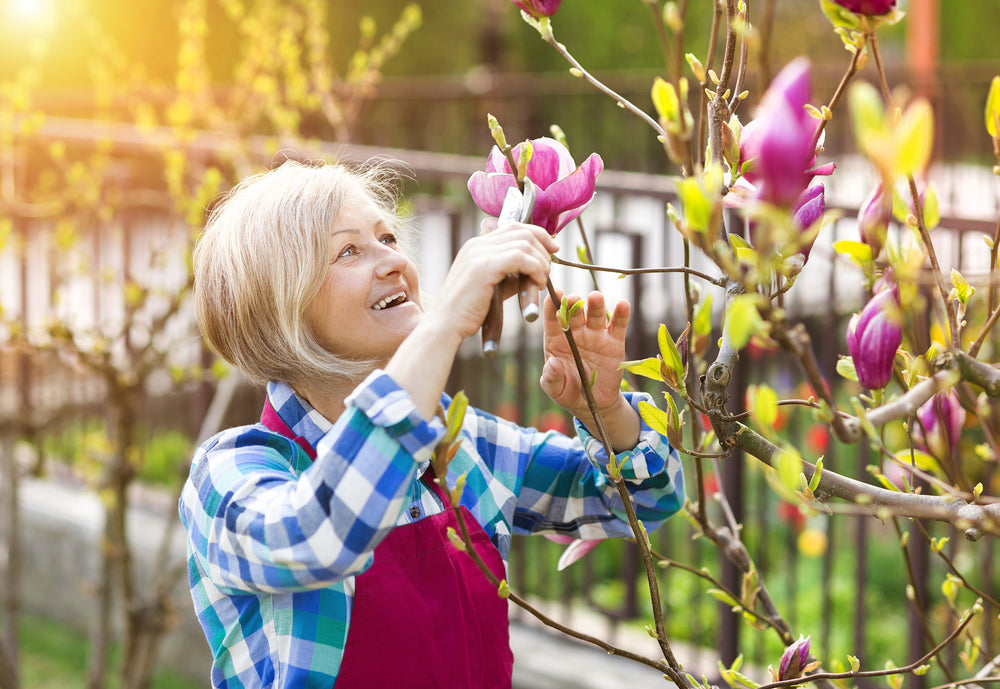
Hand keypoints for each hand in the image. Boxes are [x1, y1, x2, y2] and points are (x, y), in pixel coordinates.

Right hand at [423, 222, 557, 344]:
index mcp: (476, 245)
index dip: (538, 234)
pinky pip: (521, 257)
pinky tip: (537, 283)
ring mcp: (479, 252)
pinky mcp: (484, 266)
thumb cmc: (467, 312)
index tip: (552, 249)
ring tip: (541, 281)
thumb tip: (535, 269)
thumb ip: (511, 274)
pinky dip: (535, 269)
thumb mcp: (492, 287)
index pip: (514, 226)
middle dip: (543, 249)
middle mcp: (477, 244)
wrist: (445, 325)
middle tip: (548, 270)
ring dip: (540, 262)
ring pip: (525, 243)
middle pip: (522, 231)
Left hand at [540, 290, 639, 449]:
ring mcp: (595, 335)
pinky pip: (617, 325)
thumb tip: (552, 363)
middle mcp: (575, 334)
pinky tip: (623, 305)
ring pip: (595, 315)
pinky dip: (621, 314)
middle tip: (574, 298)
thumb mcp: (556, 390)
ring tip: (595, 297)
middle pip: (574, 315)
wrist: (594, 402)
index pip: (552, 322)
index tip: (551, 298)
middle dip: (573, 305)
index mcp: (556, 341)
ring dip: (595, 305)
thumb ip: (551, 378)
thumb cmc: (568, 392)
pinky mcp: (614, 342)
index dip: (550, 308)